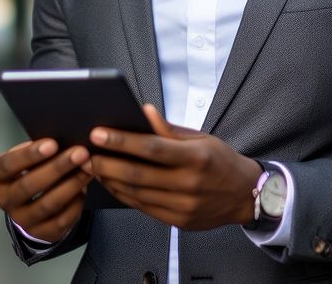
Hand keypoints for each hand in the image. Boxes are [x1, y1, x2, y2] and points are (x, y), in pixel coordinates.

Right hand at [0, 139, 91, 242]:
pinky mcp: (41, 233)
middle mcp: (5, 200)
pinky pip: (61, 220)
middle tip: (79, 153)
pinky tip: (85, 189)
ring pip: (47, 204)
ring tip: (88, 169)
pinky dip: (75, 203)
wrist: (33, 204)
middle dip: (57, 167)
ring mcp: (22, 219)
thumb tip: (64, 139)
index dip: (28, 154)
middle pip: (29, 185)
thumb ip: (39, 150)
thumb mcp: (28, 159)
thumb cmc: (33, 171)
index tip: (52, 143)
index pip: (7, 165)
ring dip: (71, 184)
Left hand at [86, 104, 262, 229]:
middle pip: (138, 174)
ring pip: (136, 194)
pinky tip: (112, 183)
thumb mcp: (201, 138)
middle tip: (86, 154)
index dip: (121, 141)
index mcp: (196, 157)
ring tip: (93, 167)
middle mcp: (189, 184)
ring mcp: (183, 206)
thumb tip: (144, 112)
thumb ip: (169, 128)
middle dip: (106, 164)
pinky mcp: (178, 221)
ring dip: (110, 180)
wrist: (246, 195)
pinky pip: (143, 208)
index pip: (152, 148)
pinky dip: (123, 195)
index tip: (98, 134)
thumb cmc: (221, 161)